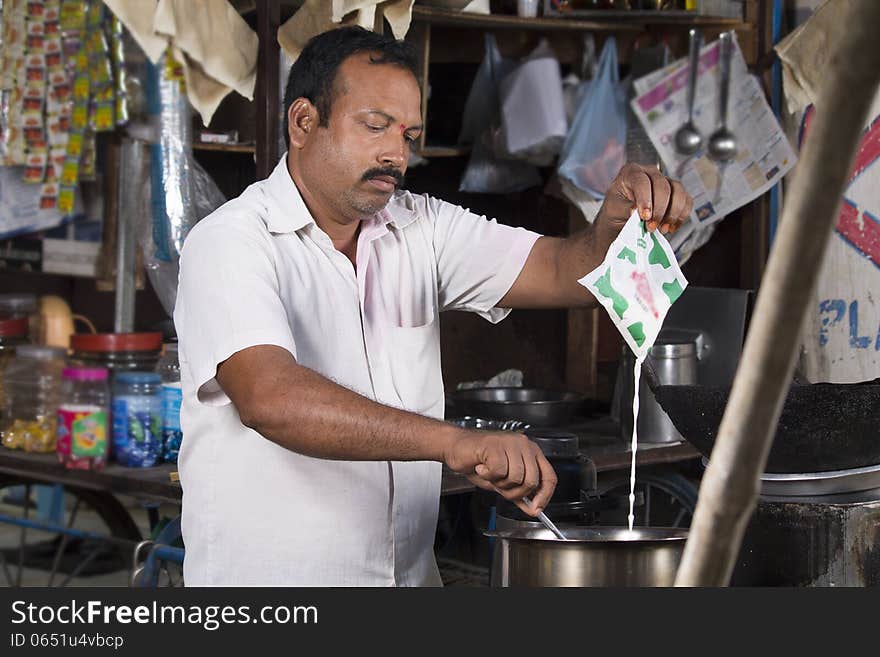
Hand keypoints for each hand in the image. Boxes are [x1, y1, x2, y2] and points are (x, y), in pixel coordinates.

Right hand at [443, 430, 557, 516]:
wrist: (456, 448)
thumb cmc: (479, 461)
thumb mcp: (503, 482)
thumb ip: (520, 494)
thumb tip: (534, 509)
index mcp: (530, 452)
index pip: (549, 476)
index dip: (545, 495)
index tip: (537, 508)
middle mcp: (523, 445)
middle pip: (532, 481)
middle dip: (515, 492)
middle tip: (500, 487)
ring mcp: (510, 443)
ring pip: (516, 477)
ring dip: (500, 483)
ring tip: (489, 474)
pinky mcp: (495, 445)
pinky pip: (499, 471)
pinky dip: (488, 475)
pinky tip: (482, 468)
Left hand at [595, 163, 693, 240]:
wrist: (621, 220)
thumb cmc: (616, 211)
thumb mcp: (614, 209)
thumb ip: (625, 208)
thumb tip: (637, 211)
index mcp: (631, 172)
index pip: (642, 181)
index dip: (645, 199)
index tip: (645, 216)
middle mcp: (650, 173)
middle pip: (662, 186)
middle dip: (659, 209)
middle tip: (651, 227)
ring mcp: (665, 181)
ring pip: (678, 191)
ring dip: (673, 213)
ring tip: (663, 229)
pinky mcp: (675, 193)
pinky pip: (686, 200)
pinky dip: (682, 215)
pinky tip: (672, 227)